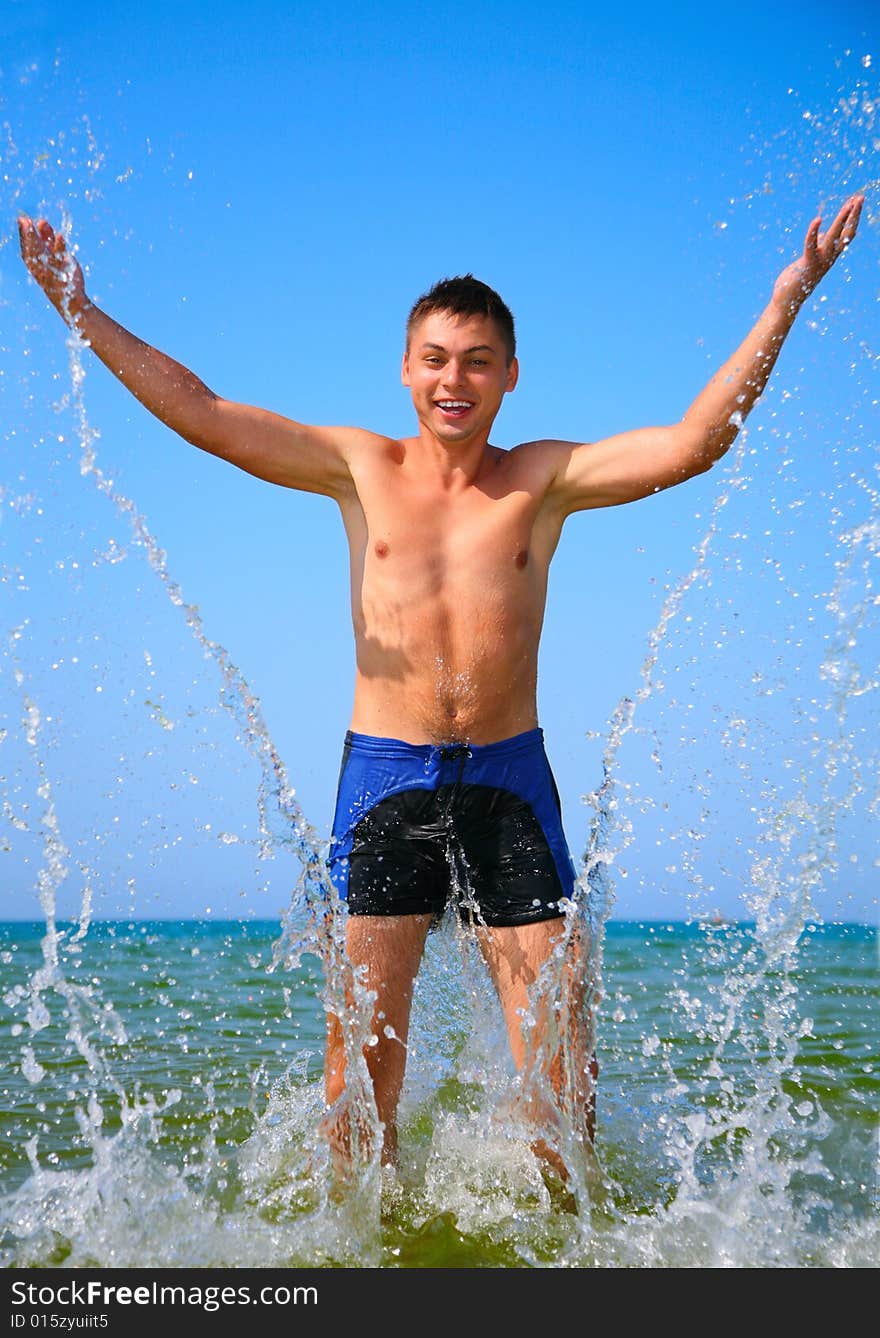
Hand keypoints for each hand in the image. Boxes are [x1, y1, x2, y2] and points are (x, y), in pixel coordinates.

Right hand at [17, 215, 86, 320]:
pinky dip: (60, 248)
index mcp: (34, 267)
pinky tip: (60, 236)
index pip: (26, 249)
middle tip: (26, 219)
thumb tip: (41, 222)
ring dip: (43, 238)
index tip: (22, 220)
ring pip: (44, 253)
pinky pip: (61, 261)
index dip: (23, 234)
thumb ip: (48, 240)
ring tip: (42, 222)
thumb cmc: (59, 276)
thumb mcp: (53, 256)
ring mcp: (51, 273)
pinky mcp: (63, 276)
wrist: (71, 299)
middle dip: (29, 234)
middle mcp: (40, 270)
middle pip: (32, 250)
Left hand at [772, 193, 863, 316]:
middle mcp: (829, 258)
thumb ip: (817, 246)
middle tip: (860, 197)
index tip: (856, 201)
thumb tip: (820, 235)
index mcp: (831, 255)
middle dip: (853, 215)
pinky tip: (817, 220)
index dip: (853, 218)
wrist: (788, 301)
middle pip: (847, 233)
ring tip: (849, 204)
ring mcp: (820, 261)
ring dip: (842, 219)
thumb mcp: (809, 258)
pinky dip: (814, 232)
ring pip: (835, 237)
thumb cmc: (797, 279)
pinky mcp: (808, 264)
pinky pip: (811, 246)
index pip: (847, 234)